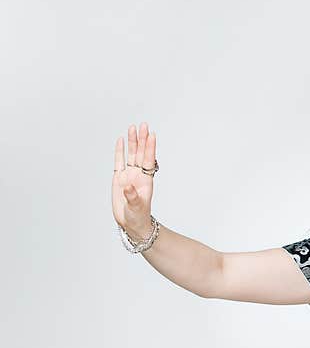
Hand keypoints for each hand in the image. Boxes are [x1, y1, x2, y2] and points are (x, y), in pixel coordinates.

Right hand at [111, 122, 156, 238]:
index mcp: (146, 180)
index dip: (150, 148)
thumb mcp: (136, 207)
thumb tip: (128, 187)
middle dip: (142, 140)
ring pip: (131, 155)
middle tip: (144, 125)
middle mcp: (138, 175)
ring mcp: (129, 175)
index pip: (148, 161)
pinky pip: (119, 161)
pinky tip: (121, 140)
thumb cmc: (137, 216)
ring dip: (132, 142)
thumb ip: (132, 197)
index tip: (152, 135)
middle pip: (141, 154)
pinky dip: (120, 151)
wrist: (131, 223)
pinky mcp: (119, 178)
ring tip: (133, 128)